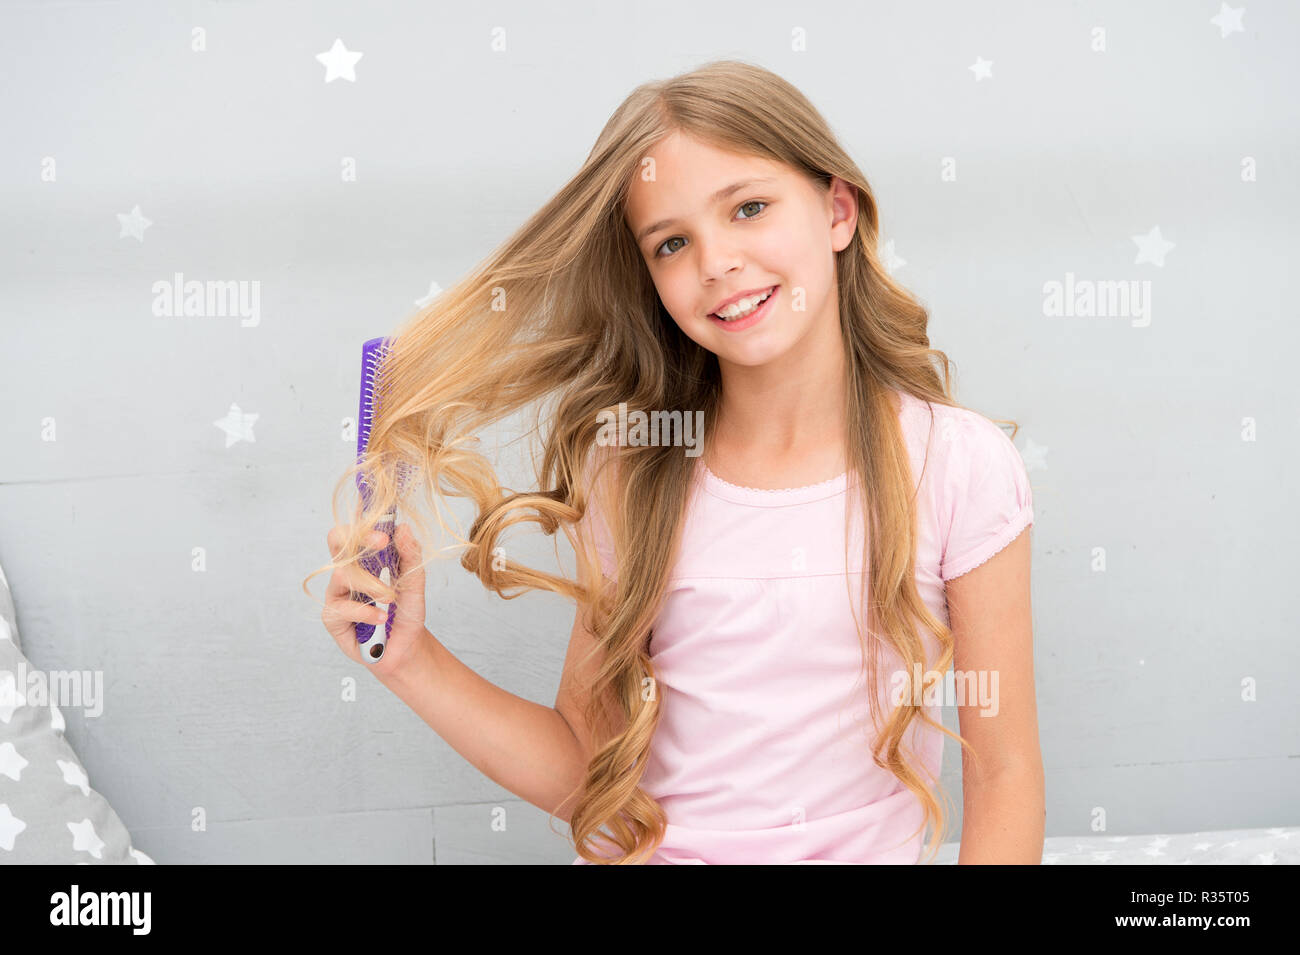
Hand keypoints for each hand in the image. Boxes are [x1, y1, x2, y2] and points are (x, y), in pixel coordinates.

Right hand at [322, 523, 429, 680]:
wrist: (406, 647)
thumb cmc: (407, 613)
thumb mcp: (415, 583)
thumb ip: (410, 556)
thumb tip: (404, 528)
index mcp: (366, 558)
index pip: (358, 530)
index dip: (365, 521)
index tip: (386, 525)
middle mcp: (348, 571)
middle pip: (337, 540)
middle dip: (359, 538)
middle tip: (383, 543)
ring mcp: (337, 593)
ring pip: (344, 574)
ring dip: (372, 585)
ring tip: (391, 598)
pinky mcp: (333, 617)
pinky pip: (343, 607)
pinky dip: (366, 611)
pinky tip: (382, 617)